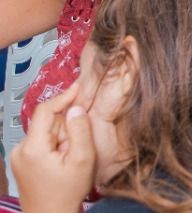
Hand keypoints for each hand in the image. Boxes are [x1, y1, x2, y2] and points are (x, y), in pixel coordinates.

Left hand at [11, 85, 96, 211]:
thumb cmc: (66, 193)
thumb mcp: (82, 160)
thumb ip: (80, 130)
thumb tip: (75, 108)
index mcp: (33, 147)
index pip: (45, 110)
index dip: (63, 97)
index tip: (78, 87)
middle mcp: (20, 149)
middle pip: (47, 123)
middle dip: (66, 128)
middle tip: (78, 147)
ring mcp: (19, 157)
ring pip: (45, 133)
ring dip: (61, 139)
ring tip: (70, 160)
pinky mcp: (21, 162)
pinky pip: (41, 143)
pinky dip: (54, 146)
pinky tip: (62, 162)